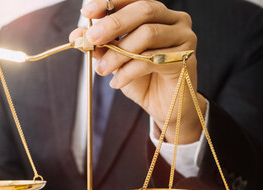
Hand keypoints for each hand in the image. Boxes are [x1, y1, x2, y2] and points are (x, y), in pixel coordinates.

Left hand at [72, 0, 204, 143]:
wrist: (163, 106)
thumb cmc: (141, 78)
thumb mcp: (115, 59)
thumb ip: (100, 45)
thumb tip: (76, 35)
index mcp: (158, 13)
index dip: (110, 3)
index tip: (87, 12)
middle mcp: (175, 20)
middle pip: (144, 10)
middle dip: (114, 23)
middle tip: (92, 38)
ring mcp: (185, 38)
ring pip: (148, 34)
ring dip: (118, 53)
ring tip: (102, 70)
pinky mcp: (186, 59)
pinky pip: (152, 60)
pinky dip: (128, 71)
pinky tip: (116, 82)